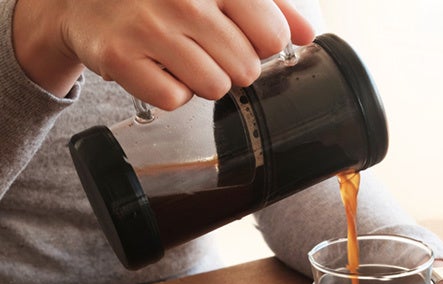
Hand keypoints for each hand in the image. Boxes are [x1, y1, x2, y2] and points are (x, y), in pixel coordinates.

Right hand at [13, 0, 314, 108]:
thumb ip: (271, 2)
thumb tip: (308, 33)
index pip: (273, 36)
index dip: (264, 43)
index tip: (245, 33)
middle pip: (247, 69)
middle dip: (232, 63)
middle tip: (204, 43)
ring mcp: (149, 27)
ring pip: (215, 88)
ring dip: (202, 78)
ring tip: (180, 53)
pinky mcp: (120, 57)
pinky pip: (175, 100)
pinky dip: (170, 90)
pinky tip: (158, 66)